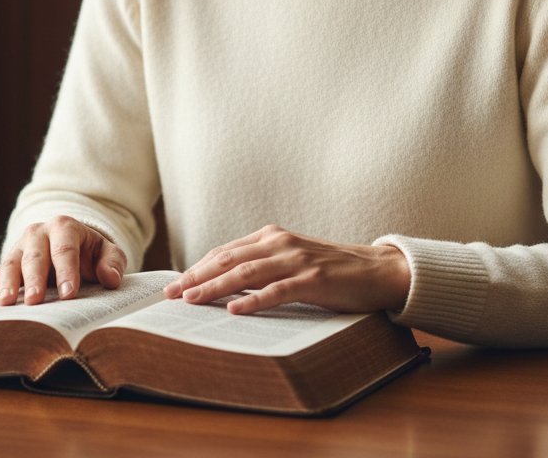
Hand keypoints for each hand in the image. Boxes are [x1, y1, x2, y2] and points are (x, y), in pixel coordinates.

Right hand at [0, 216, 126, 305]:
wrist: (71, 244)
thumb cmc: (90, 252)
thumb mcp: (107, 252)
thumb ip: (113, 262)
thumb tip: (111, 279)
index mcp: (65, 227)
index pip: (65, 249)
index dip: (67, 271)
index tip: (69, 294)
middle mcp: (39, 233)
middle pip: (36, 256)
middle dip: (35, 279)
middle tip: (35, 301)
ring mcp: (21, 247)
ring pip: (12, 263)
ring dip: (7, 283)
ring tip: (5, 303)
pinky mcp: (9, 261)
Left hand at [162, 225, 410, 314]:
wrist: (376, 270)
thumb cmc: (331, 270)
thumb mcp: (291, 260)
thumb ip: (263, 266)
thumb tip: (224, 285)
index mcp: (272, 237)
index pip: (225, 251)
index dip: (198, 267)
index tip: (174, 284)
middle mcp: (280, 243)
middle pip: (229, 259)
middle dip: (197, 277)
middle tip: (171, 295)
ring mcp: (297, 260)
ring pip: (247, 273)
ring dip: (215, 287)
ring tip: (191, 300)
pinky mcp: (314, 279)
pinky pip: (278, 291)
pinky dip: (254, 300)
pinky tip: (235, 310)